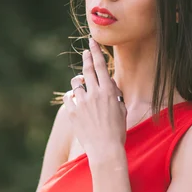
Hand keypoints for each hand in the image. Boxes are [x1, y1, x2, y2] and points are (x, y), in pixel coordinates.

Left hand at [63, 39, 126, 163]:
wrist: (105, 149)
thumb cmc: (117, 132)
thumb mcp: (122, 111)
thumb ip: (115, 95)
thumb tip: (109, 84)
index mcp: (109, 92)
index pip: (101, 66)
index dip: (96, 52)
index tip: (92, 42)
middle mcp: (95, 94)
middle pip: (88, 70)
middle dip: (86, 57)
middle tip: (85, 51)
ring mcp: (82, 102)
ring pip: (76, 83)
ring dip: (78, 81)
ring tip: (81, 84)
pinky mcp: (72, 112)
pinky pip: (69, 97)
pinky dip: (72, 96)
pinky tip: (75, 99)